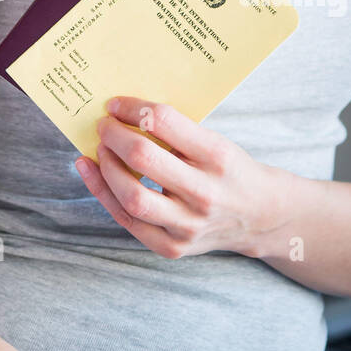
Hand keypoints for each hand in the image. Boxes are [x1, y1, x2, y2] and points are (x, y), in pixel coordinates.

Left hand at [74, 97, 279, 259]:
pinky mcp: (173, 247)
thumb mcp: (215, 141)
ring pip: (131, 196)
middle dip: (114, 135)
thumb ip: (175, 130)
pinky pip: (128, 221)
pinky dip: (103, 193)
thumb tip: (122, 111)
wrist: (259, 216)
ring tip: (99, 149)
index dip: (132, 108)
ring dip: (106, 167)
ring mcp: (188, 225)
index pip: (163, 122)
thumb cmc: (228, 169)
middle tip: (103, 124)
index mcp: (217, 156)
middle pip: (144, 158)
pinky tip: (91, 172)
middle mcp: (204, 192)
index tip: (115, 103)